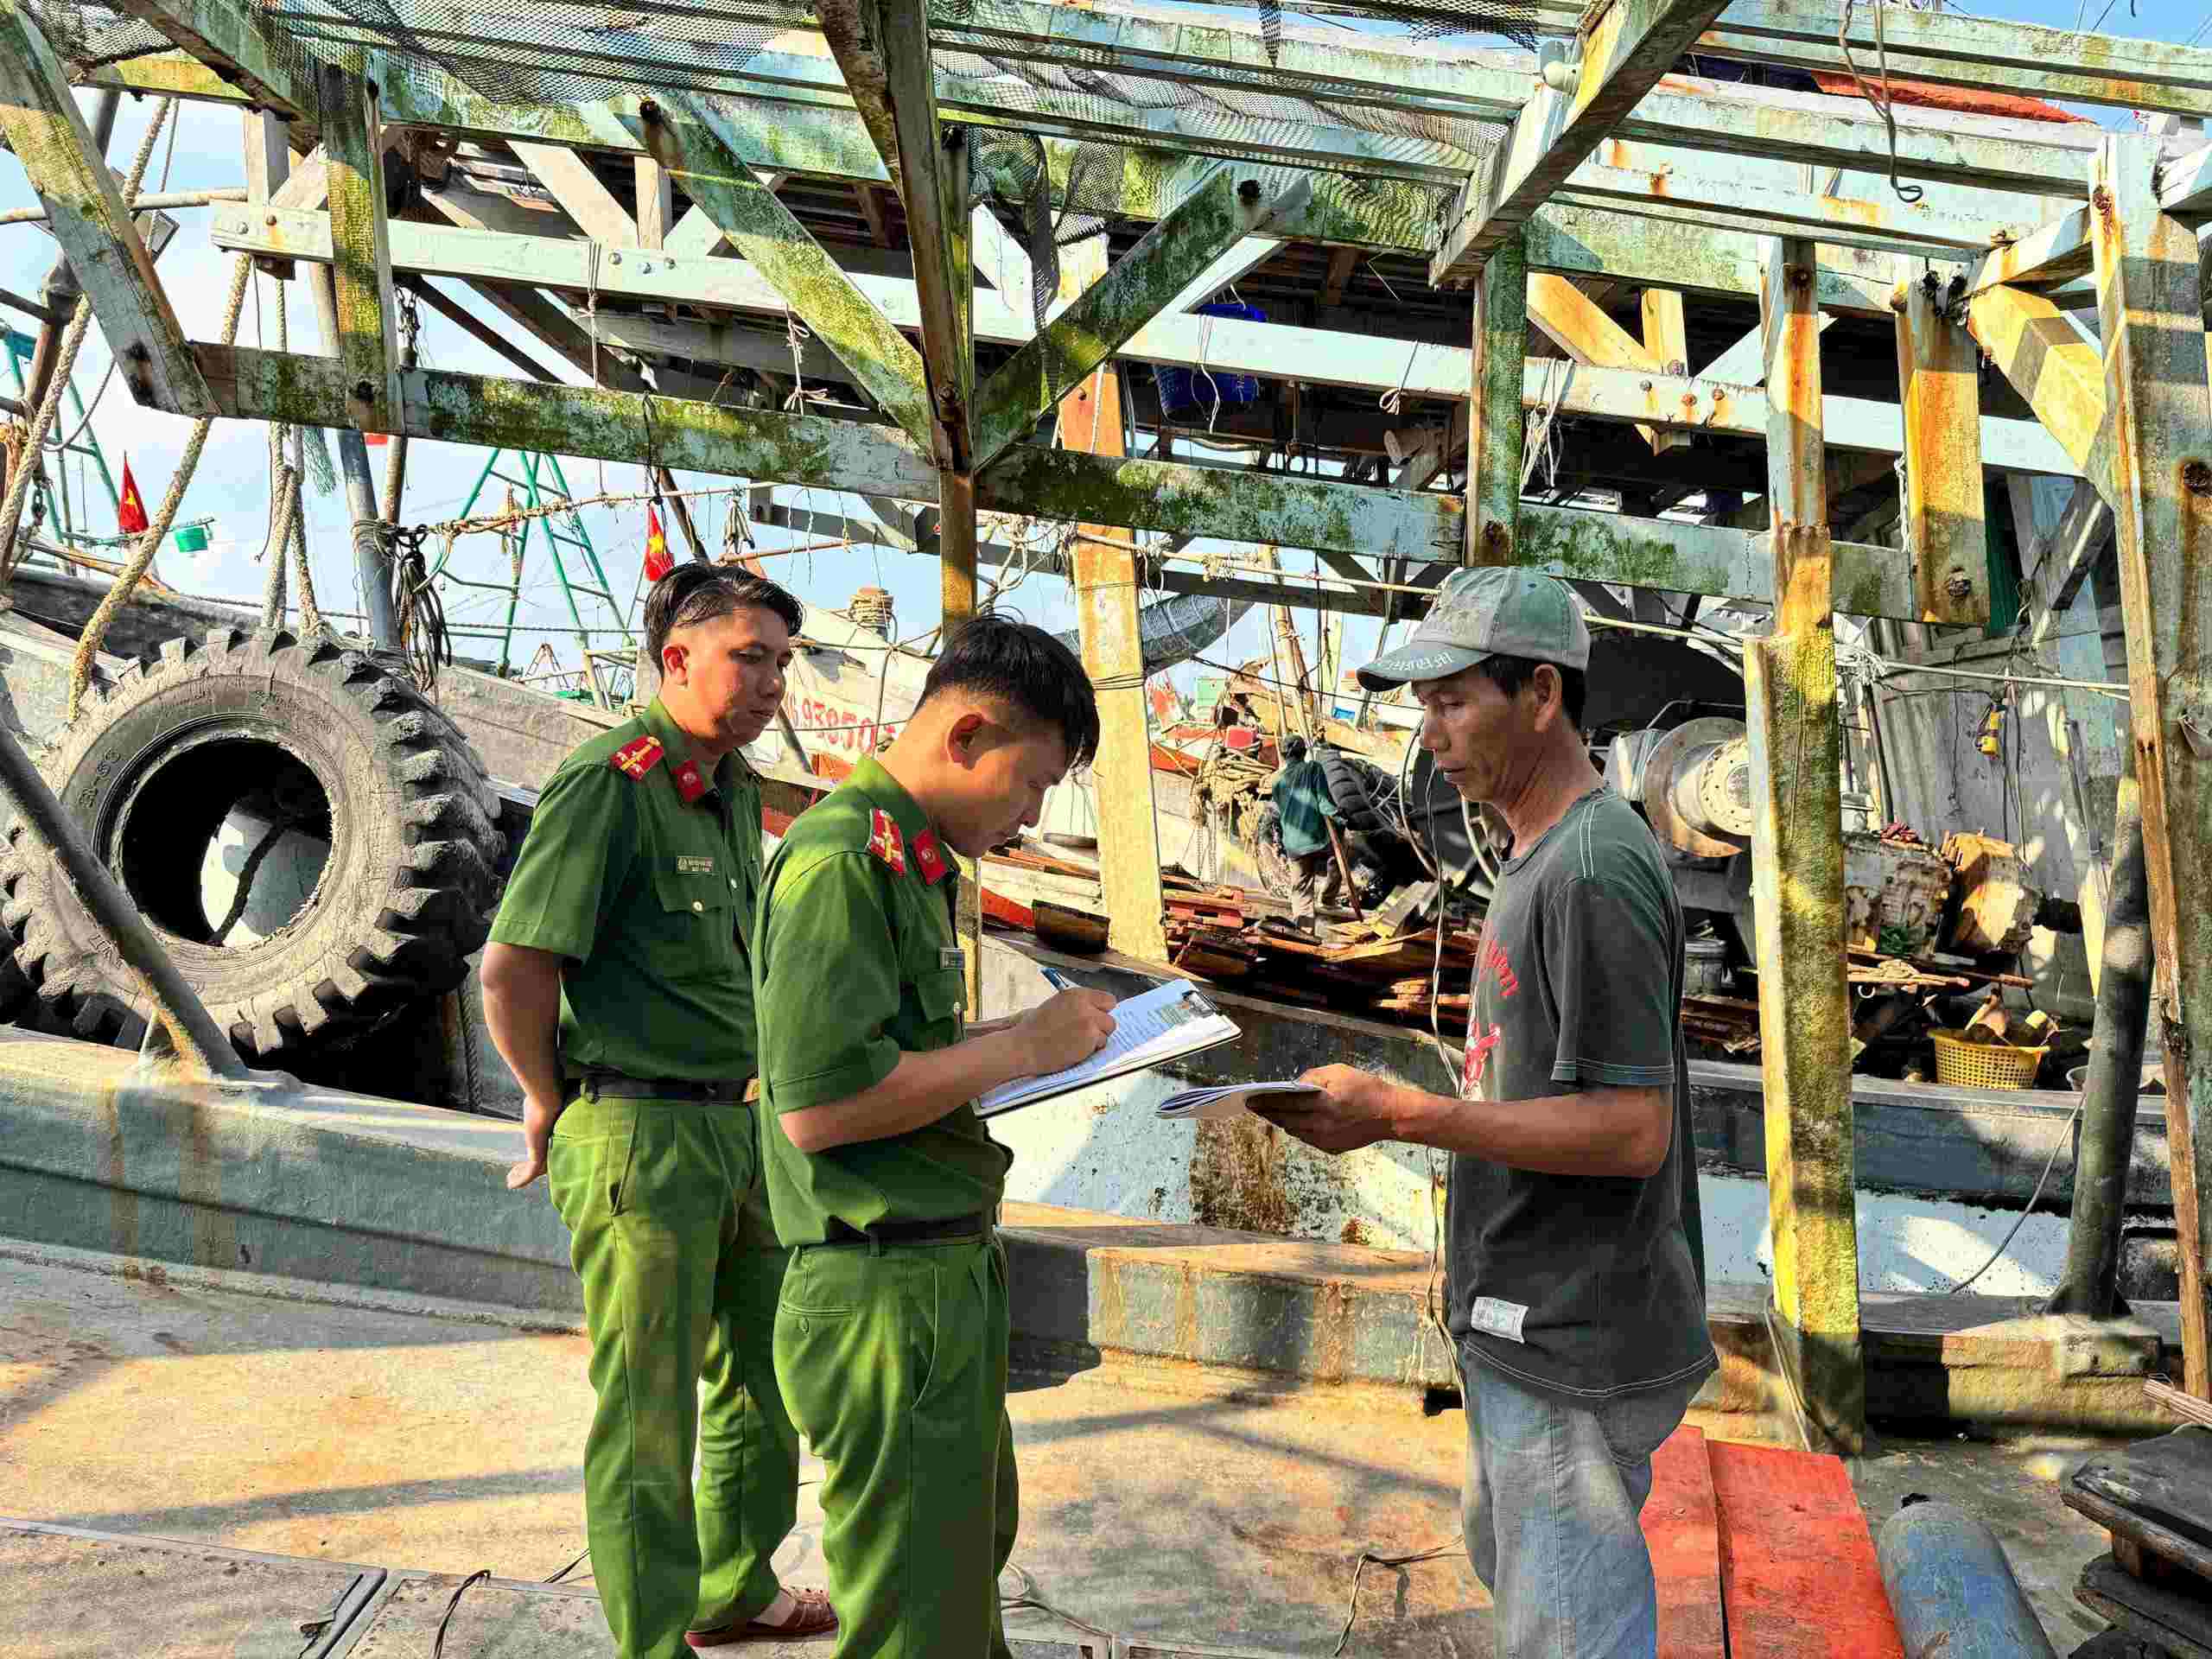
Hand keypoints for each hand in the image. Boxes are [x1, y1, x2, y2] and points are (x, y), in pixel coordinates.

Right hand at [508, 1096, 559, 1189]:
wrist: (546, 1100)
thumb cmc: (542, 1098)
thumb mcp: (535, 1107)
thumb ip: (533, 1109)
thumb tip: (530, 1100)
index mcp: (550, 1134)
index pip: (544, 1148)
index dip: (534, 1154)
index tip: (523, 1159)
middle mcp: (551, 1145)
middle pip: (541, 1163)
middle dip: (526, 1169)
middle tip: (514, 1172)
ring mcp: (546, 1152)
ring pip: (534, 1171)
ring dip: (521, 1176)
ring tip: (510, 1180)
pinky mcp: (539, 1157)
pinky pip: (529, 1174)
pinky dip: (520, 1181)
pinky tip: (511, 1185)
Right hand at [1014, 988, 1116, 1075]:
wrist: (1024, 1046)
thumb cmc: (1035, 1029)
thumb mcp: (1057, 1006)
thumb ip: (1078, 1006)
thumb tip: (1097, 1012)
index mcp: (1076, 994)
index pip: (1107, 1000)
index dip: (1102, 1012)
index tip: (1095, 1020)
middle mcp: (1085, 1004)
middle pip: (1111, 1018)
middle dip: (1101, 1028)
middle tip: (1085, 1035)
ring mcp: (1089, 1021)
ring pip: (1107, 1032)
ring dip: (1096, 1040)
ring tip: (1076, 1043)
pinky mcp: (1091, 1037)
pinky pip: (1101, 1044)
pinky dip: (1091, 1050)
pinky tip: (1074, 1049)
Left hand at [1253, 1063, 1392, 1154]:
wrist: (1391, 1115)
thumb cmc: (1367, 1088)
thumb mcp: (1339, 1072)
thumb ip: (1313, 1077)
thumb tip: (1293, 1085)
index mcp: (1323, 1103)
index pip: (1286, 1103)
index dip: (1266, 1101)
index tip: (1251, 1099)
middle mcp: (1322, 1124)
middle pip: (1286, 1119)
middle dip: (1268, 1112)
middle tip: (1254, 1107)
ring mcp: (1326, 1139)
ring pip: (1295, 1131)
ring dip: (1281, 1122)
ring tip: (1271, 1113)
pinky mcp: (1332, 1148)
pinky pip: (1307, 1138)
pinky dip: (1298, 1129)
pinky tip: (1294, 1122)